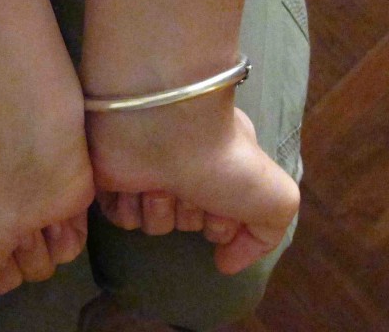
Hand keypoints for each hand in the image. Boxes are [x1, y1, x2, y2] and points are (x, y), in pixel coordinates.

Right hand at [0, 104, 93, 330]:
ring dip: (31, 254)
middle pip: (5, 281)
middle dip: (1, 274)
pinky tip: (48, 217)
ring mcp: (30, 214)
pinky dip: (60, 239)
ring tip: (22, 225)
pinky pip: (70, 249)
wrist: (9, 171)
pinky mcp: (66, 208)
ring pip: (40, 268)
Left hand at [88, 95, 298, 274]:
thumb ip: (266, 235)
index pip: (222, 223)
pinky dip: (128, 207)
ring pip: (152, 224)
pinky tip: (134, 184)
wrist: (164, 125)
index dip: (222, 223)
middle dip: (188, 214)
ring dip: (157, 209)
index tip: (222, 203)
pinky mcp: (112, 176)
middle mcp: (185, 169)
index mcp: (222, 168)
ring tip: (160, 181)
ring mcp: (147, 171)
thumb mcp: (276, 197)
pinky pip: (120, 217)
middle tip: (189, 189)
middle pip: (186, 223)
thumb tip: (227, 263)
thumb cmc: (223, 158)